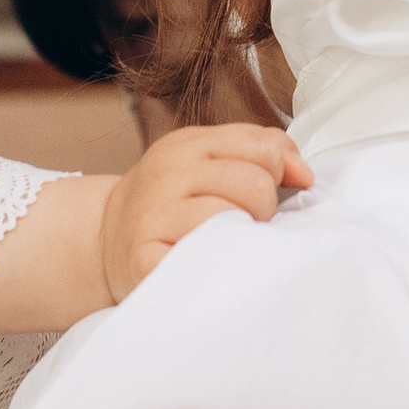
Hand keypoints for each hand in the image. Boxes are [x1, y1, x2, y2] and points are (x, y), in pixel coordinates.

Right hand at [97, 123, 312, 303]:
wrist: (103, 241)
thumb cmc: (170, 204)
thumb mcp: (207, 163)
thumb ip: (259, 153)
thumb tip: (305, 173)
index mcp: (188, 144)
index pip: (263, 147)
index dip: (280, 172)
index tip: (273, 190)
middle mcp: (169, 172)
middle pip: (256, 183)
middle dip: (263, 208)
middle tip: (243, 222)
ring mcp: (154, 214)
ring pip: (233, 217)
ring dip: (242, 236)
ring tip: (226, 241)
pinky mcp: (146, 257)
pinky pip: (205, 256)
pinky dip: (216, 264)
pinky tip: (207, 262)